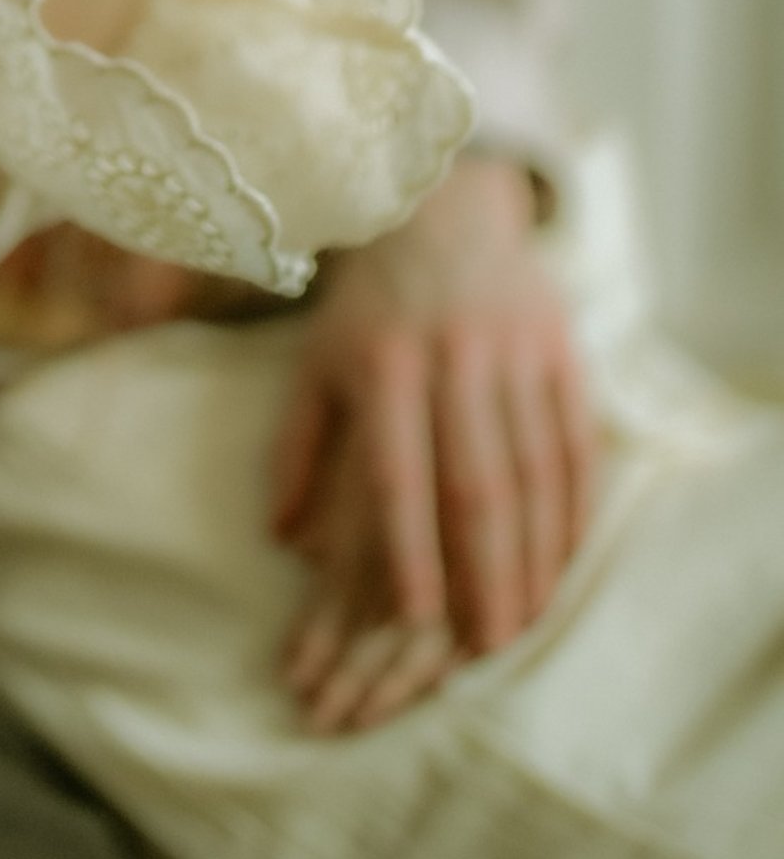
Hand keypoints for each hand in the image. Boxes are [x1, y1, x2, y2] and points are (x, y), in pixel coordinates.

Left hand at [271, 157, 597, 730]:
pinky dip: (572, 510)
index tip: (413, 617)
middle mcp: (454, 358)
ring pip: (533, 473)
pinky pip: (575, 443)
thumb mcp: (315, 364)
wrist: (440, 210)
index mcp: (385, 364)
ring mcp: (516, 352)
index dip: (408, 547)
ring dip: (533, 556)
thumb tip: (282, 541)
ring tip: (521, 622)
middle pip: (477, 485)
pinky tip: (561, 561)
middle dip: (483, 574)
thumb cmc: (365, 306)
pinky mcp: (562, 349)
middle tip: (483, 648)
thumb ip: (296, 450)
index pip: (399, 472)